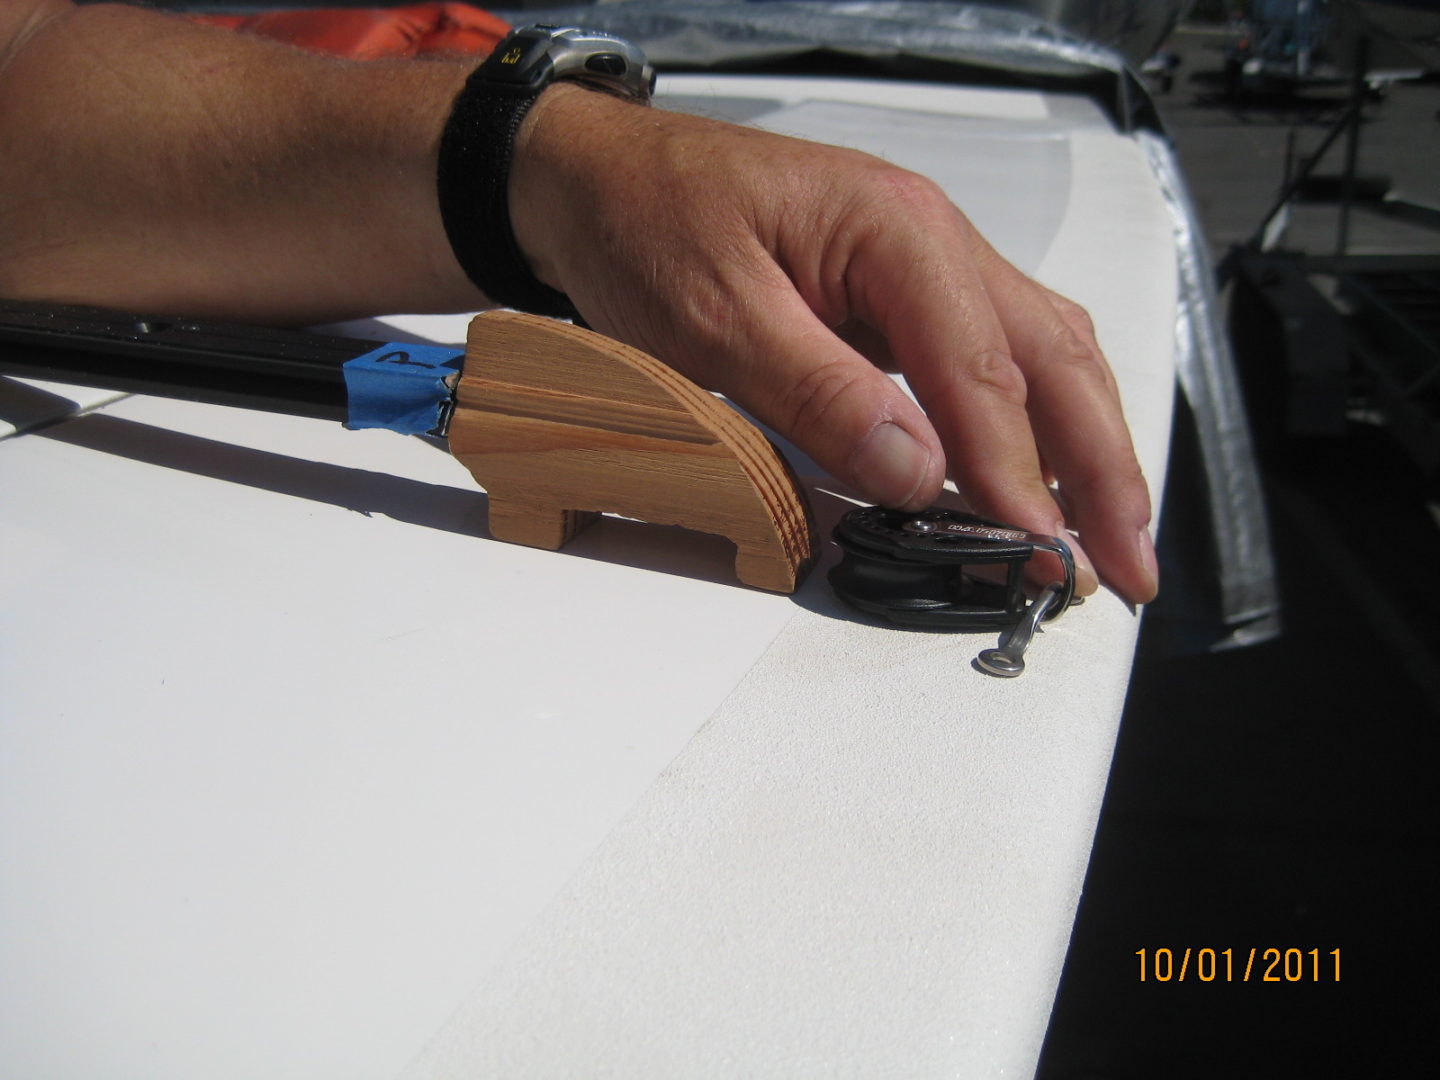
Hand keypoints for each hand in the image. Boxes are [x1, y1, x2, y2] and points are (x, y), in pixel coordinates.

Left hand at [511, 86, 1157, 603]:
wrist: (600, 178)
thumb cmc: (648, 229)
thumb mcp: (716, 320)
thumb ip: (819, 394)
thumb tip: (919, 473)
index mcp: (895, 232)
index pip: (981, 371)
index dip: (1014, 473)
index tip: (1040, 553)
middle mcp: (933, 238)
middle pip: (1053, 357)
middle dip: (1102, 468)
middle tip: (1130, 565)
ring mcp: (927, 261)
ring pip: (1046, 351)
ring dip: (1087, 445)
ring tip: (1113, 532)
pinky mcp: (905, 291)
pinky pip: (1000, 352)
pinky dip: (1037, 418)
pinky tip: (1046, 471)